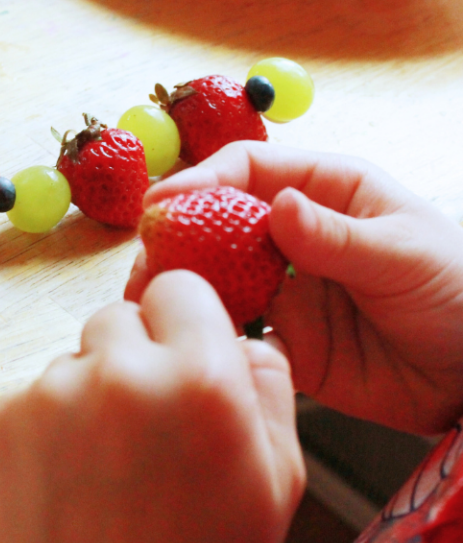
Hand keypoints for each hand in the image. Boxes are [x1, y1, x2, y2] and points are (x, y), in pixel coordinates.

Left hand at [0, 271, 303, 542]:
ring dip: (91, 387)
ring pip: (75, 355)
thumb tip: (246, 334)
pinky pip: (33, 390)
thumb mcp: (277, 475)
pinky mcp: (2, 422)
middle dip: (135, 353)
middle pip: (119, 315)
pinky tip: (71, 470)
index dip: (182, 319)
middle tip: (145, 415)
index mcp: (198, 378)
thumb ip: (268, 384)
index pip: (177, 286)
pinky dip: (50, 418)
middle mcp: (120, 373)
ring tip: (106, 456)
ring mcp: (52, 395)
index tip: (181, 347)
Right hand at [126, 141, 462, 434]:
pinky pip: (235, 330)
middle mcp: (296, 235)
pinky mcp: (284, 338)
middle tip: (145, 256)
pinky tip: (188, 337)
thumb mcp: (403, 254)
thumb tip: (278, 207)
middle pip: (221, 223)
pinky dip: (209, 331)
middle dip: (179, 234)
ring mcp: (286, 288)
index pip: (252, 170)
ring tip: (148, 299)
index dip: (204, 180)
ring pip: (219, 277)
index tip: (164, 202)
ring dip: (184, 284)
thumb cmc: (459, 292)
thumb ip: (337, 236)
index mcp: (327, 192)